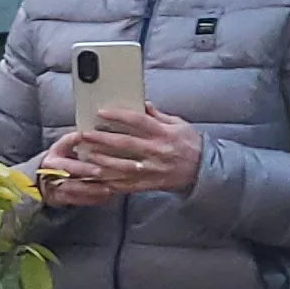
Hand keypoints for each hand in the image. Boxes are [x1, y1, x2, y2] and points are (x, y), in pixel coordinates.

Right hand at [30, 130, 114, 198]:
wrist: (39, 178)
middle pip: (72, 184)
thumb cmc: (55, 160)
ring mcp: (57, 191)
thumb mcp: (58, 148)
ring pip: (76, 195)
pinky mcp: (61, 200)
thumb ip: (69, 141)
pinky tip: (105, 198)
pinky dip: (92, 200)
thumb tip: (81, 134)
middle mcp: (53, 178)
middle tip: (108, 186)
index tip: (99, 171)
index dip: (83, 169)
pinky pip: (77, 202)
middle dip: (90, 186)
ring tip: (109, 192)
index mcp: (53, 163)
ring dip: (93, 194)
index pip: (68, 167)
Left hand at [75, 104, 203, 194]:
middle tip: (85, 134)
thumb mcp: (178, 124)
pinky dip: (111, 182)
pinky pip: (127, 184)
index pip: (138, 121)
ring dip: (102, 161)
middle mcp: (157, 151)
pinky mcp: (150, 184)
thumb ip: (158, 116)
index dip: (118, 116)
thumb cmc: (191, 145)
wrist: (205, 171)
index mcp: (164, 134)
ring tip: (85, 155)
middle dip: (102, 139)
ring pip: (122, 166)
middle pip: (125, 144)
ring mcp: (152, 170)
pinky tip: (97, 177)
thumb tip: (141, 103)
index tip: (101, 112)